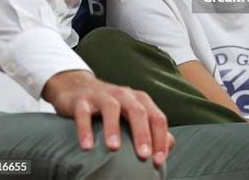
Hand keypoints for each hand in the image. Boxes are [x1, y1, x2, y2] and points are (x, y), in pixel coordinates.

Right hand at [42, 70, 173, 165]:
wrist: (78, 87)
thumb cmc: (112, 107)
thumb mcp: (133, 114)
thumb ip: (151, 128)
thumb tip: (170, 145)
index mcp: (139, 100)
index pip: (156, 117)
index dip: (160, 138)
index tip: (159, 161)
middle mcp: (124, 95)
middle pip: (137, 111)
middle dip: (142, 133)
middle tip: (144, 156)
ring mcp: (102, 96)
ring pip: (111, 108)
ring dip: (113, 128)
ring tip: (114, 148)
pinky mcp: (81, 100)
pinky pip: (83, 113)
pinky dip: (85, 129)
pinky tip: (86, 147)